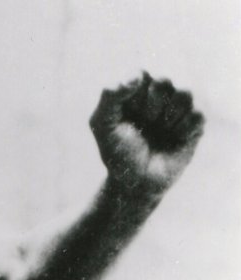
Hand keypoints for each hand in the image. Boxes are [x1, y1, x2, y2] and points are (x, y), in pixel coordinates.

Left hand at [90, 73, 203, 198]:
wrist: (136, 184)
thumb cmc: (118, 154)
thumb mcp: (102, 125)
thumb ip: (110, 95)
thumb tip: (138, 76)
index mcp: (138, 90)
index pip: (141, 75)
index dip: (134, 99)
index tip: (127, 117)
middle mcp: (160, 94)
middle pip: (164, 82)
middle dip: (150, 109)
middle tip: (145, 127)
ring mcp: (179, 109)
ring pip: (185, 94)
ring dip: (168, 119)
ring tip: (160, 133)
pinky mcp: (194, 125)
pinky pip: (197, 115)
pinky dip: (184, 130)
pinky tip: (174, 140)